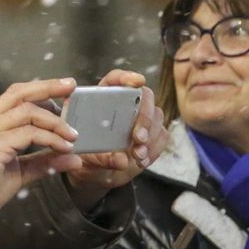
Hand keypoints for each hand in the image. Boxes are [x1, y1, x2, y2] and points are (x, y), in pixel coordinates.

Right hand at [0, 78, 82, 215]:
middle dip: (48, 87)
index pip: (16, 96)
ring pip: (27, 111)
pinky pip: (28, 133)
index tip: (64, 89)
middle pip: (20, 93)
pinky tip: (62, 147)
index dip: (40, 89)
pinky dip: (50, 138)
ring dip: (55, 121)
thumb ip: (43, 162)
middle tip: (71, 88)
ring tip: (72, 135)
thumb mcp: (19, 172)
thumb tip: (73, 158)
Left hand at [64, 71, 168, 209]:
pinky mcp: (152, 133)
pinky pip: (162, 135)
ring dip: (150, 136)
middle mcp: (125, 104)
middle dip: (144, 117)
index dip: (126, 77)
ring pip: (156, 116)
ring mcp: (141, 118)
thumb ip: (101, 159)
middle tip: (137, 138)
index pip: (114, 80)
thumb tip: (122, 160)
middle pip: (144, 97)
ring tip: (137, 155)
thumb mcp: (86, 158)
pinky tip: (142, 160)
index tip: (137, 82)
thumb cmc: (87, 157)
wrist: (96, 171)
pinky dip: (154, 148)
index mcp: (101, 100)